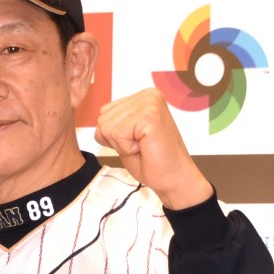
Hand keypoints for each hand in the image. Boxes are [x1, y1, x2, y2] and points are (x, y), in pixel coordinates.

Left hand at [94, 88, 211, 209]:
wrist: (173, 178)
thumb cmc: (150, 160)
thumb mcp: (126, 134)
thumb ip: (115, 119)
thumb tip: (100, 115)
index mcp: (143, 96)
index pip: (104, 112)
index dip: (113, 135)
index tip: (136, 140)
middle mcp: (148, 95)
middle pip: (102, 119)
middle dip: (115, 140)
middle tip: (140, 145)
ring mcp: (150, 103)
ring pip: (107, 127)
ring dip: (121, 144)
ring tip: (143, 146)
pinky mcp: (150, 115)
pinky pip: (117, 134)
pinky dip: (126, 148)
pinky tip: (144, 148)